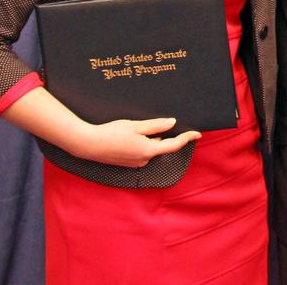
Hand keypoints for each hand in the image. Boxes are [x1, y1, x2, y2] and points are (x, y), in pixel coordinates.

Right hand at [73, 117, 201, 167]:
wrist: (88, 145)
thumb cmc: (111, 133)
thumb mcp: (135, 125)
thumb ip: (155, 125)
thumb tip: (172, 123)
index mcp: (148, 150)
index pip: (173, 145)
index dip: (186, 138)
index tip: (198, 133)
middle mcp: (144, 160)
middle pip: (160, 145)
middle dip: (161, 134)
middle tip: (150, 122)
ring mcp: (135, 163)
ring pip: (150, 148)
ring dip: (149, 138)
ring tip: (134, 128)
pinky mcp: (128, 163)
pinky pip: (142, 152)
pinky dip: (142, 143)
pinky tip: (129, 135)